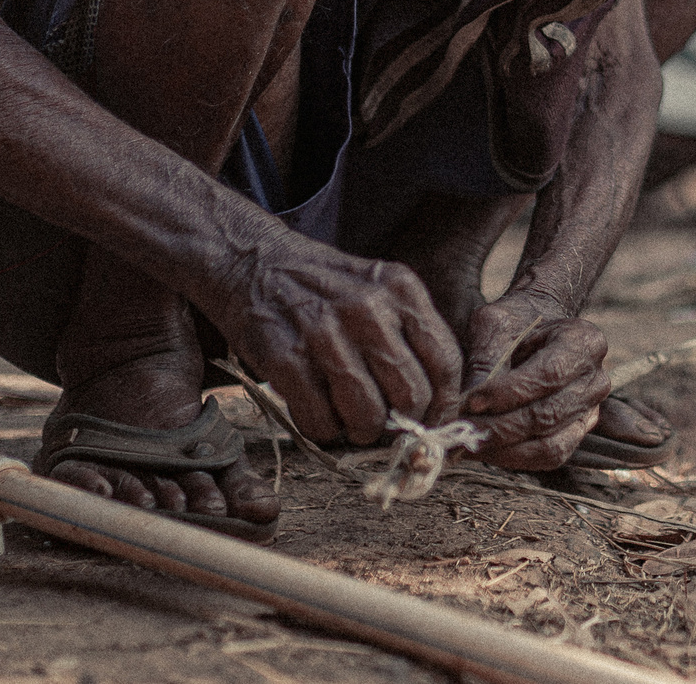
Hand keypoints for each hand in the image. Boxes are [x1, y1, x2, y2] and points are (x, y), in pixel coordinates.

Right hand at [206, 229, 464, 444]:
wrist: (251, 263)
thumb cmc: (324, 285)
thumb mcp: (379, 288)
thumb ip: (409, 334)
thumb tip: (436, 402)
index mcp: (401, 290)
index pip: (445, 363)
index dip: (443, 405)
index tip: (431, 421)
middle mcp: (369, 308)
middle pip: (411, 395)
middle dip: (401, 424)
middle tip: (384, 425)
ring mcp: (325, 332)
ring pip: (369, 415)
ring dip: (361, 432)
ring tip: (350, 423)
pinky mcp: (285, 357)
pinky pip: (320, 419)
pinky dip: (321, 431)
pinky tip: (317, 416)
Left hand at [459, 292, 610, 470]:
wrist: (534, 329)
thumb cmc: (514, 322)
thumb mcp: (494, 325)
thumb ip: (485, 359)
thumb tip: (468, 403)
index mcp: (584, 341)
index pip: (549, 374)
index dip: (508, 393)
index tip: (471, 401)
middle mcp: (596, 379)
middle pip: (548, 415)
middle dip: (501, 427)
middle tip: (463, 429)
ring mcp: (591, 410)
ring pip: (550, 445)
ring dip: (505, 450)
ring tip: (470, 443)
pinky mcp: (576, 434)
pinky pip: (549, 457)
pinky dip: (515, 458)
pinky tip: (486, 449)